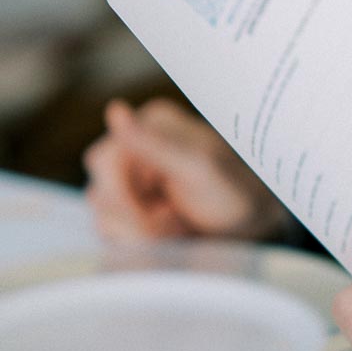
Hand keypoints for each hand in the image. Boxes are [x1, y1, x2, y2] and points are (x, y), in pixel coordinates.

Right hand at [83, 97, 288, 240]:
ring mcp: (132, 180)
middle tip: (174, 223)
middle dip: (135, 219)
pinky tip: (170, 233)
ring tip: (178, 226)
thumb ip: (155, 144)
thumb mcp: (199, 167)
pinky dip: (140, 240)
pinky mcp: (132, 207)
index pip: (102, 159)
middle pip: (99, 192)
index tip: (154, 212)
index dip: (122, 194)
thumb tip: (116, 110)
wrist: (252, 224)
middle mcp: (136, 147)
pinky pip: (113, 231)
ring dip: (140, 232)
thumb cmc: (235, 190)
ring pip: (103, 216)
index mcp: (151, 125)